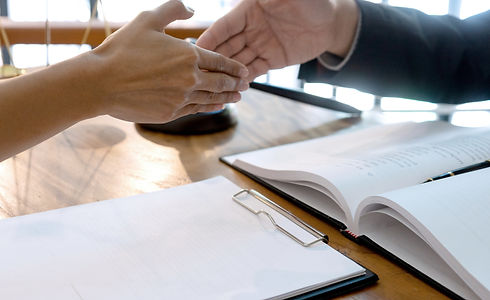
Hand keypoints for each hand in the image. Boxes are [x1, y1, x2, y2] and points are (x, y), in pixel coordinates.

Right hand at [90, 0, 248, 122]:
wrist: (100, 83)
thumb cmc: (122, 49)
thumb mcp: (148, 19)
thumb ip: (173, 9)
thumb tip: (192, 9)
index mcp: (188, 55)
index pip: (219, 61)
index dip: (234, 66)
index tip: (244, 71)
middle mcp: (189, 80)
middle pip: (220, 82)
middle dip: (235, 84)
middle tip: (245, 85)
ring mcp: (181, 99)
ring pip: (210, 99)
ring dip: (226, 97)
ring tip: (236, 98)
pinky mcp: (170, 114)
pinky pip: (195, 110)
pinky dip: (208, 107)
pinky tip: (214, 106)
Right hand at [196, 0, 358, 80]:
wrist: (331, 23)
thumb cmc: (311, 1)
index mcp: (249, 11)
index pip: (224, 26)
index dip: (211, 37)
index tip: (196, 48)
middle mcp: (250, 29)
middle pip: (227, 46)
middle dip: (213, 60)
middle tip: (199, 74)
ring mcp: (260, 45)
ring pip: (238, 61)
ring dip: (227, 73)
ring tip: (217, 86)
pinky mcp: (271, 60)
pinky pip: (254, 71)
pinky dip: (245, 79)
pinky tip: (235, 89)